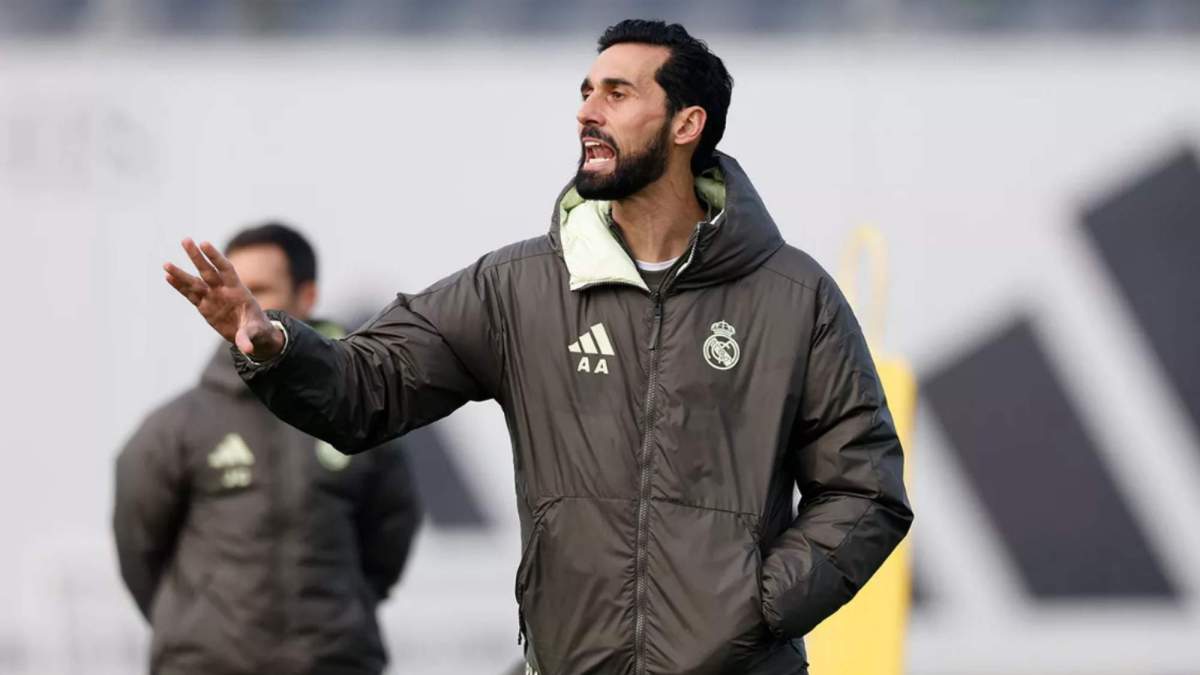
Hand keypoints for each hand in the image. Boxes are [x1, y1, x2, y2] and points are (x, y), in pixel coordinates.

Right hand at [164, 238, 285, 360]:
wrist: (252, 335)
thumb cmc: (257, 329)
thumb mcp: (255, 334)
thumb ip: (248, 338)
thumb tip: (247, 349)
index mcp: (238, 290)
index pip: (226, 269)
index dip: (216, 257)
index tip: (204, 243)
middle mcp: (223, 290)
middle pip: (208, 271)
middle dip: (197, 257)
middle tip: (185, 240)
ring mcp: (212, 297)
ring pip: (195, 282)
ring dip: (181, 273)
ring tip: (165, 264)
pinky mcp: (204, 306)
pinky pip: (190, 295)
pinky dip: (179, 286)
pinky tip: (167, 276)